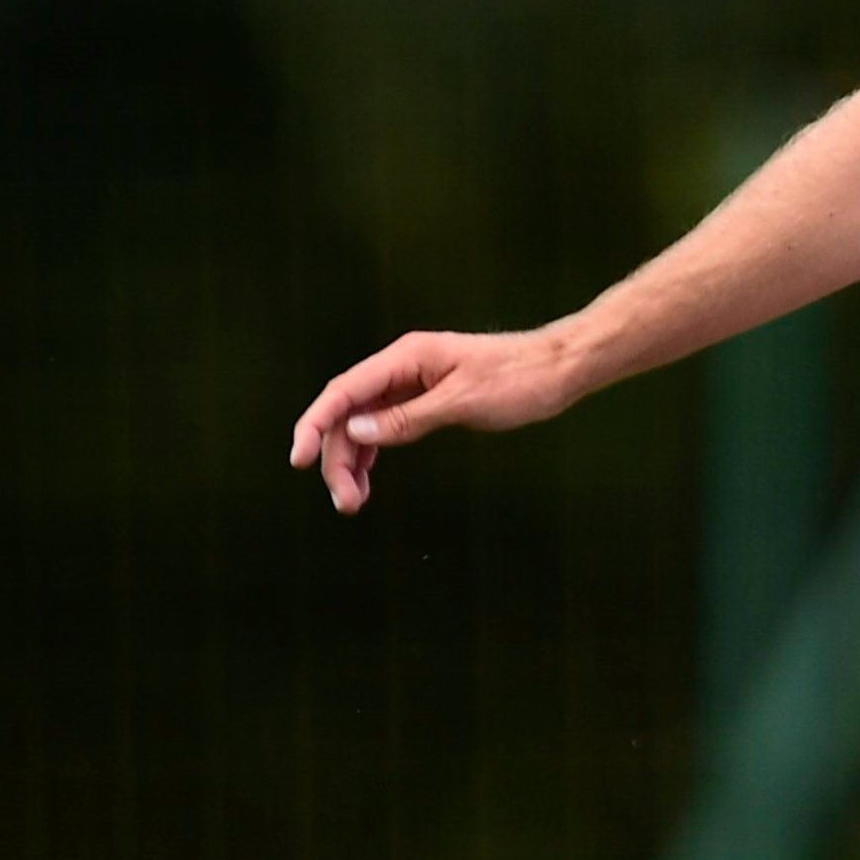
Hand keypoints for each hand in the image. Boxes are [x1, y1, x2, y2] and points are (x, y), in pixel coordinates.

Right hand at [288, 327, 579, 513]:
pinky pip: (386, 425)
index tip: (299, 459)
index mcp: (406, 357)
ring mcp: (413, 383)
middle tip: (345, 501)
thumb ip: (409, 417)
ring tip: (352, 501)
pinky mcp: (426, 399)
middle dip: (338, 456)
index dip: (316, 424)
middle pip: (349, 412)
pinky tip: (366, 481)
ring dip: (353, 461)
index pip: (344, 391)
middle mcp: (402, 367)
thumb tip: (358, 430)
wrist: (560, 369)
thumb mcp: (462, 402)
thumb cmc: (519, 379)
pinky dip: (374, 453)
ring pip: (365, 422)